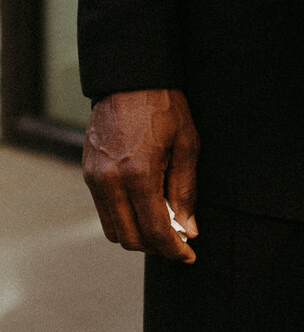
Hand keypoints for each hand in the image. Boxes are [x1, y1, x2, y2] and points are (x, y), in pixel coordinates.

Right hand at [83, 88, 199, 263]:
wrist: (130, 76)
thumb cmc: (164, 107)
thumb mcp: (186, 144)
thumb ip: (185, 190)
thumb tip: (188, 228)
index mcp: (138, 175)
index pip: (154, 232)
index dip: (173, 249)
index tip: (188, 255)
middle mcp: (110, 182)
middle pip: (129, 238)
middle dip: (155, 246)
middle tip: (178, 240)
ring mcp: (94, 178)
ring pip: (112, 229)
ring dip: (137, 235)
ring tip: (162, 224)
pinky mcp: (87, 172)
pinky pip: (103, 209)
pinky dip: (123, 217)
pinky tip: (143, 206)